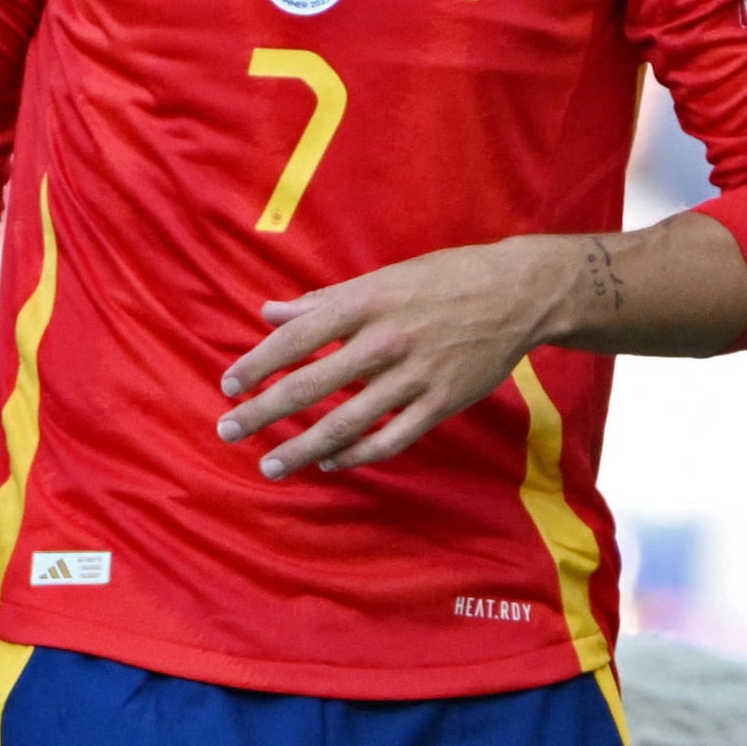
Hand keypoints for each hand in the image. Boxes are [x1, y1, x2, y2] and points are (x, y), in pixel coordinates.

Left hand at [218, 236, 575, 479]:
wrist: (517, 294)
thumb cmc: (442, 280)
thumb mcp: (381, 279)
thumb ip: (323, 301)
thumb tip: (269, 312)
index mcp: (365, 303)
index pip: (296, 339)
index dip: (257, 365)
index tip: (228, 387)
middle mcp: (384, 342)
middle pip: (311, 388)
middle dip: (263, 413)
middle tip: (229, 431)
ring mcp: (413, 377)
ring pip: (345, 424)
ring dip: (301, 449)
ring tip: (270, 466)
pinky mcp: (440, 404)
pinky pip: (389, 440)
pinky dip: (355, 456)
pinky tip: (329, 462)